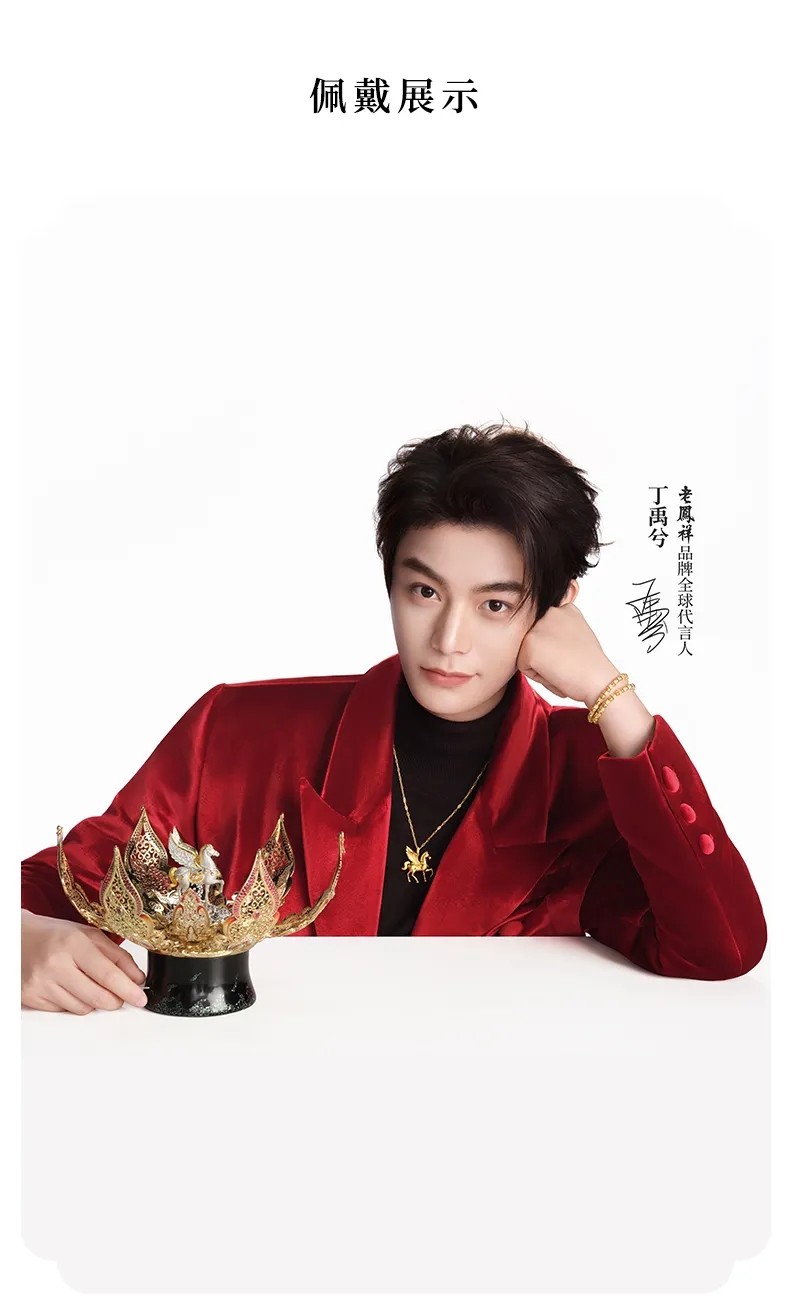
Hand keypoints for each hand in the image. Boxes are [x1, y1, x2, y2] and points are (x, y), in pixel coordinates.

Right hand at [21, 911, 147, 1013]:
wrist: (16, 938)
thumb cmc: (54, 935)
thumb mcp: (88, 935)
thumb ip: (116, 956)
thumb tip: (137, 978)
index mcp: (73, 944)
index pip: (108, 975)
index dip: (128, 990)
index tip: (140, 997)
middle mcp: (56, 965)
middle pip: (98, 997)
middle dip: (116, 1000)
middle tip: (121, 995)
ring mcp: (41, 983)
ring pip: (83, 1009)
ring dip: (94, 1002)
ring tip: (88, 983)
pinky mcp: (31, 998)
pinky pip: (65, 1011)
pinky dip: (74, 1003)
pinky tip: (69, 987)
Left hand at [516, 599, 620, 705]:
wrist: (598, 679)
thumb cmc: (591, 664)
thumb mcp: (578, 634)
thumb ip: (560, 630)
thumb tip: (545, 637)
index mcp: (563, 609)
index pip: (545, 632)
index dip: (558, 649)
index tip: (574, 653)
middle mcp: (549, 612)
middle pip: (534, 641)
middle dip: (547, 656)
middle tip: (569, 662)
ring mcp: (537, 627)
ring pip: (527, 653)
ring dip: (542, 666)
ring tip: (563, 667)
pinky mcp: (529, 645)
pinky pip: (524, 667)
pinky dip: (538, 676)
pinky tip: (557, 673)